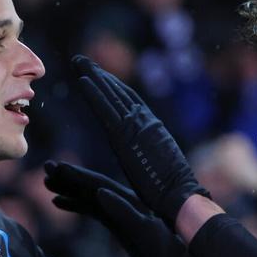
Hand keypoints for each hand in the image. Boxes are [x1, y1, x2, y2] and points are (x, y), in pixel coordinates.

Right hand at [44, 161, 205, 256]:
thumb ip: (123, 211)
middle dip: (67, 176)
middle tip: (45, 167)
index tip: (56, 167)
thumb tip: (100, 192)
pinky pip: (90, 209)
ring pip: (87, 195)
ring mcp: (117, 210)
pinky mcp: (115, 222)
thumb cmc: (161, 248)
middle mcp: (121, 200)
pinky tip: (59, 202)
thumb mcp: (143, 230)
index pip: (96, 183)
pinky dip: (74, 204)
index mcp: (126, 199)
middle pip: (89, 184)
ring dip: (67, 189)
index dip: (75, 175)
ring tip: (46, 183)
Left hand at [72, 55, 208, 223]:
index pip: (130, 103)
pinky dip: (94, 94)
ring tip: (77, 62)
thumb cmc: (172, 191)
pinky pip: (106, 110)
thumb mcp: (158, 165)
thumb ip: (149, 152)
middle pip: (119, 92)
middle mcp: (145, 122)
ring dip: (93, 76)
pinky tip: (82, 80)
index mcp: (152, 129)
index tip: (98, 75)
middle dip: (100, 75)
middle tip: (82, 60)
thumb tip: (144, 151)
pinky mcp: (126, 136)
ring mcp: (136, 126)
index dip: (113, 87)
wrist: (179, 195)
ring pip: (111, 95)